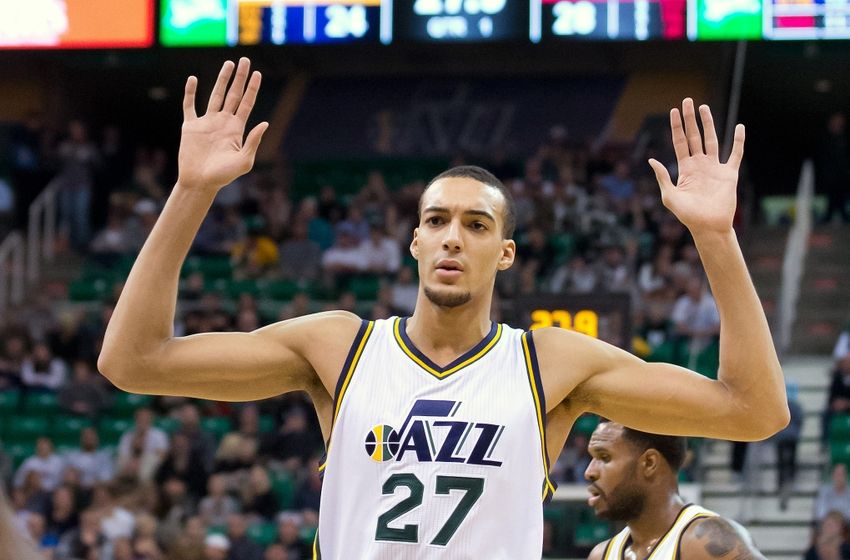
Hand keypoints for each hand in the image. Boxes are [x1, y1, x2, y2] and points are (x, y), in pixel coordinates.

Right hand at [177, 58, 268, 191]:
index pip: (247, 103)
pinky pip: (189, 106)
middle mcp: (223, 122)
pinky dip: (191, 92)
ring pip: (215, 95)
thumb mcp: (244, 160)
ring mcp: (207, 122)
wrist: (200, 182)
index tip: (258, 73)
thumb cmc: (223, 176)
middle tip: (245, 60)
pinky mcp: (190, 126)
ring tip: (229, 64)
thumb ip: (253, 141)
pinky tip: (194, 79)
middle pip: (233, 94)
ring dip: (222, 79)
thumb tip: (265, 123)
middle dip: (239, 78)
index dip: (252, 88)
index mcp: (236, 129)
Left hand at [648, 98, 743, 234]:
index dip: (676, 126)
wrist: (708, 226)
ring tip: (704, 108)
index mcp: (685, 168)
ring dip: (708, 124)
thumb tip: (652, 160)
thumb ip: (663, 177)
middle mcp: (699, 164)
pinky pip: (736, 154)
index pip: (679, 142)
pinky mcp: (729, 174)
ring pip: (712, 140)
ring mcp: (715, 167)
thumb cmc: (687, 215)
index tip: (673, 111)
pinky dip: (738, 141)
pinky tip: (739, 127)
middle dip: (690, 119)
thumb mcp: (670, 196)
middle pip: (694, 136)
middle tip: (687, 101)